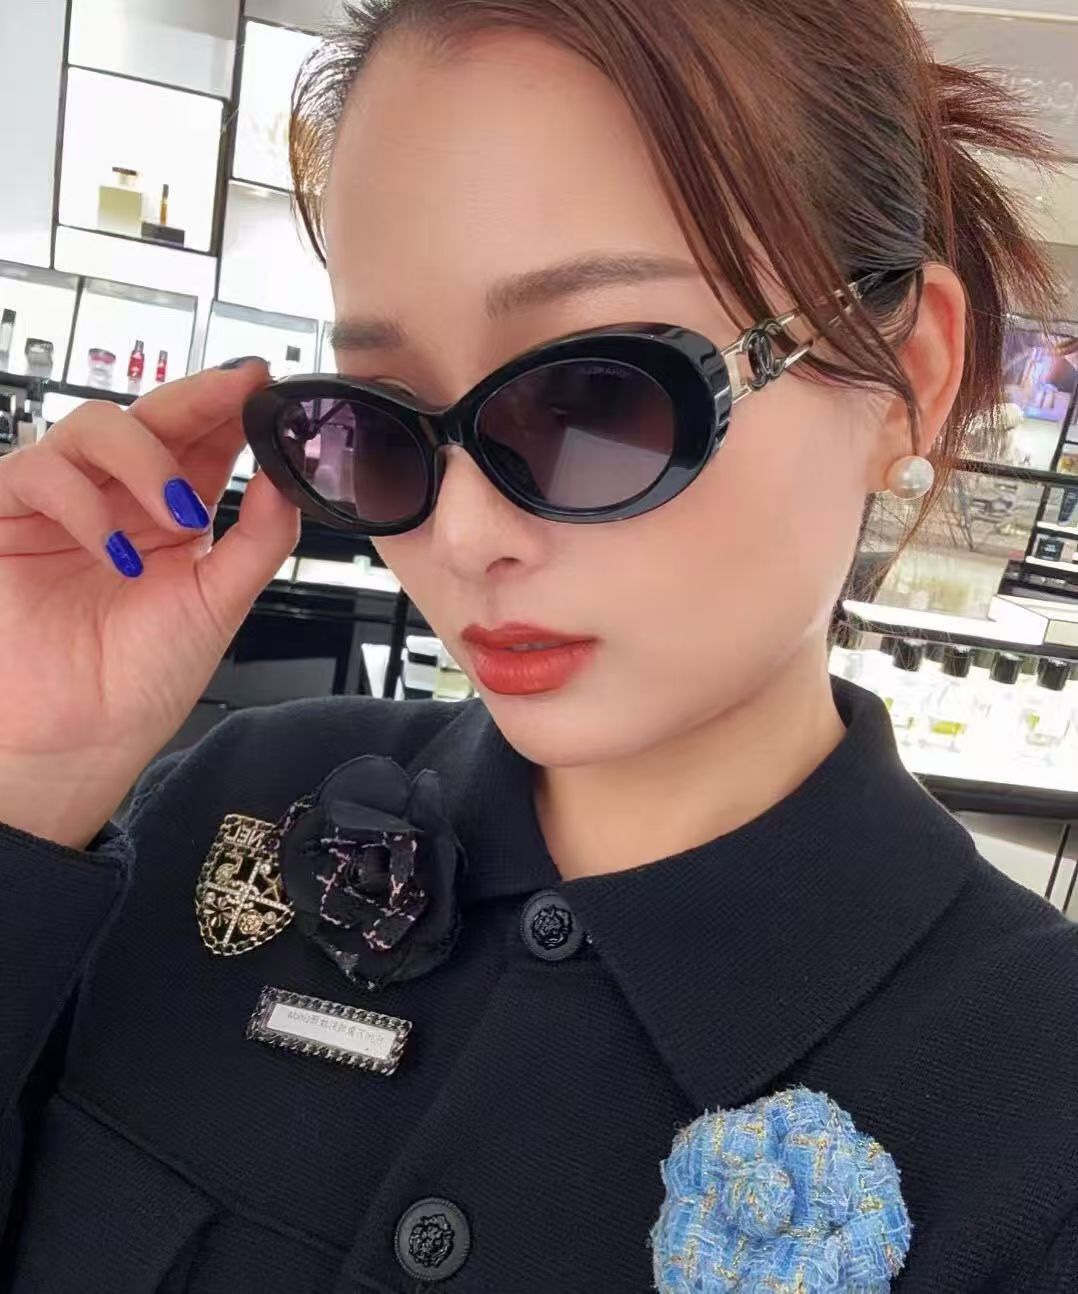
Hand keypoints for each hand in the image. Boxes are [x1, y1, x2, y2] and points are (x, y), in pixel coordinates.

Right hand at [0, 360, 300, 844]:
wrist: (78, 738)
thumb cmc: (140, 678)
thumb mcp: (218, 605)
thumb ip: (258, 540)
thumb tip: (290, 483)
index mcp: (172, 513)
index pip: (204, 441)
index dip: (232, 407)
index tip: (270, 386)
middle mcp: (118, 498)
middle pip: (153, 415)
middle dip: (199, 397)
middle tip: (239, 390)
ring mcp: (63, 503)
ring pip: (94, 425)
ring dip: (144, 457)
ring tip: (175, 516)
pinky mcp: (8, 516)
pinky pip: (39, 472)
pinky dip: (84, 503)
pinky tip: (115, 550)